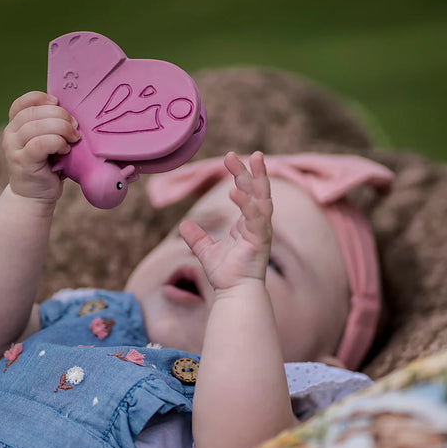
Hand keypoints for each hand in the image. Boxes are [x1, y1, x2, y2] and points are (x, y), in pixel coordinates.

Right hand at [2, 91, 80, 202]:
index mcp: (15, 125)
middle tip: (75, 127)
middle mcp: (10, 133)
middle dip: (59, 115)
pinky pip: (40, 143)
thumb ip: (51, 127)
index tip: (58, 102)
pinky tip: (65, 150)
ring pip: (37, 126)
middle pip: (34, 112)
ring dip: (61, 129)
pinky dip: (57, 143)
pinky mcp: (22, 161)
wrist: (34, 197)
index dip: (40, 98)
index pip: (23, 103)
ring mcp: (13, 147)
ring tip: (73, 139)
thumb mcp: (47, 143)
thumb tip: (73, 113)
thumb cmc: (47, 168)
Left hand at [179, 151, 272, 291]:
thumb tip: (184, 226)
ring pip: (262, 199)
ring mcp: (261, 232)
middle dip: (252, 170)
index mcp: (248, 224)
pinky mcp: (260, 241)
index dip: (241, 175)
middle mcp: (258, 225)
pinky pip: (256, 218)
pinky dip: (247, 204)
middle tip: (243, 153)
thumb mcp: (206, 252)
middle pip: (258, 191)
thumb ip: (197, 238)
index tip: (230, 159)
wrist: (234, 294)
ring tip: (251, 161)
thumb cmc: (226, 275)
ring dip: (256, 180)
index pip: (247, 193)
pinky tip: (235, 192)